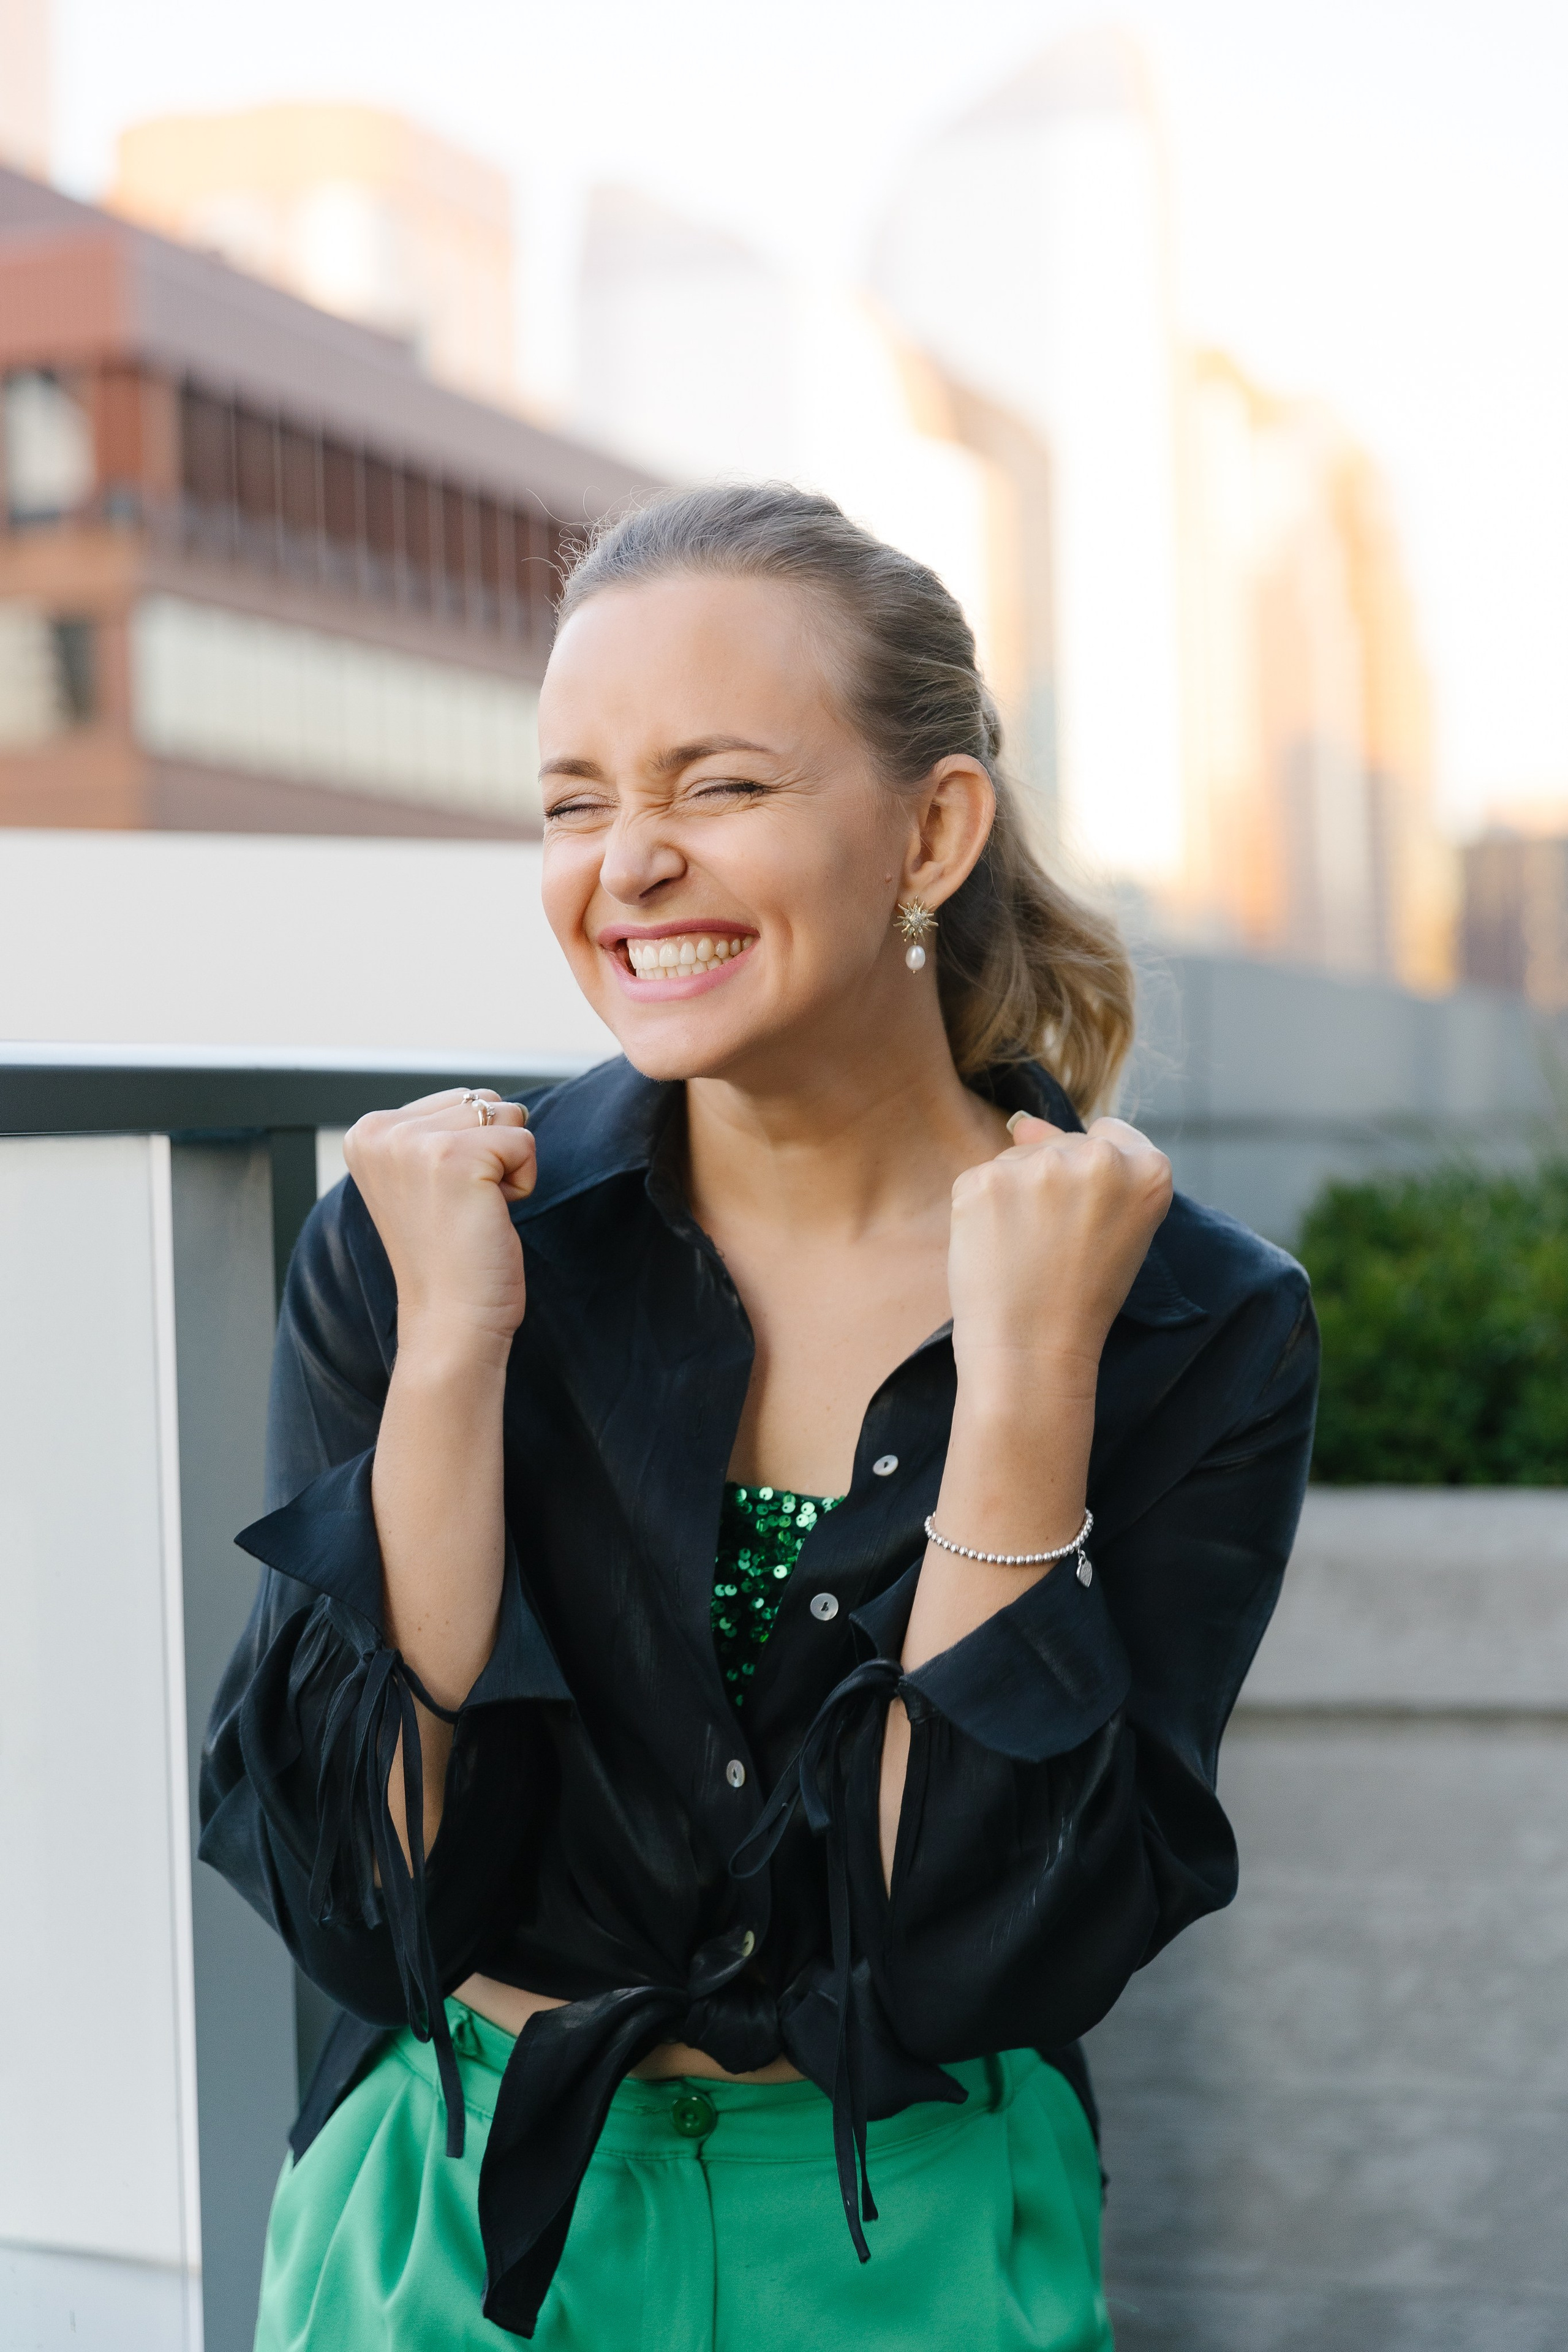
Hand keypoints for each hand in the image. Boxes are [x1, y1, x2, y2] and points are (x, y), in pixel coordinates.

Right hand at [343, 1089, 535, 1359]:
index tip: (443, 1199)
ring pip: (507, 1115)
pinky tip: (491, 1216)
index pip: (456, 1099)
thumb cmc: (448, 1255)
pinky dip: (523, 1181)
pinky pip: (525, 1141)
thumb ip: (434, 1132)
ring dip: (507, 1164)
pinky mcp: (454, 1157)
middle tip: (462, 1208)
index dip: (469, 1149)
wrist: (450, 1319)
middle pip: (482, 1100)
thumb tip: (489, 1101)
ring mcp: (414, 1142)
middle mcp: (381, 1130)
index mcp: (366, 1132)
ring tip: (474, 1210)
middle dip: (491, 1151)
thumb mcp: (420, 1178)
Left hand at [947, 1114, 1172, 1405]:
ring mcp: (1038, 1166)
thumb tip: (1021, 1120)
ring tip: (1025, 1250)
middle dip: (1052, 1184)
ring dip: (1015, 1194)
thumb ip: (1085, 1164)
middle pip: (1062, 1145)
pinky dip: (981, 1210)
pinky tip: (995, 1248)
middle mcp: (1098, 1158)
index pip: (1114, 1135)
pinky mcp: (984, 1179)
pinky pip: (980, 1180)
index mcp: (1148, 1170)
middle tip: (1053, 1246)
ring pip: (1018, 1159)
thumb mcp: (1114, 1229)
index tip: (1085, 1214)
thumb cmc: (1080, 1298)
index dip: (1092, 1177)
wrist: (1033, 1350)